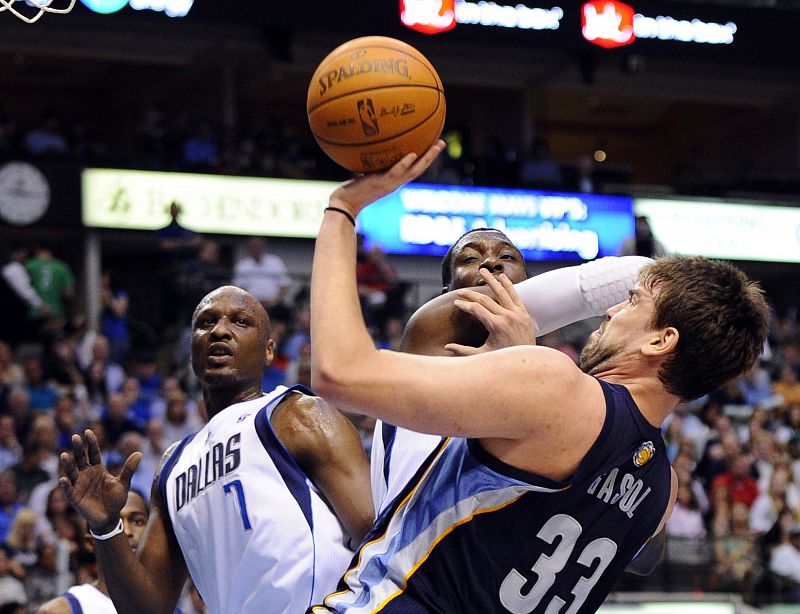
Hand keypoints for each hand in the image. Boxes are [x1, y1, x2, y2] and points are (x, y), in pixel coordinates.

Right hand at [59, 430, 141, 532]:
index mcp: (98, 468)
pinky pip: (68, 490)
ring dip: (68, 464)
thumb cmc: (116, 499)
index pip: (93, 453)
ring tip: (64, 455)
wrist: (109, 518)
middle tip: (75, 437)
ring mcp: (79, 485)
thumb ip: (129, 469)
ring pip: (71, 472)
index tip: (88, 431)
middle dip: (78, 448)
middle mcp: (86, 474)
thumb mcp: (124, 483)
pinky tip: (63, 479)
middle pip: (81, 458)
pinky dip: (65, 484)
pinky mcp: (74, 497)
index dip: (91, 443)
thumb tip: (140, 452)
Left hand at [328, 140, 445, 218]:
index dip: (424, 158)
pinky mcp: (381, 183)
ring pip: (413, 170)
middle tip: (442, 142)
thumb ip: (370, 163)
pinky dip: (404, 164)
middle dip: (432, 156)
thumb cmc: (351, 189)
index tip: (433, 145)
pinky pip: (395, 172)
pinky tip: (412, 154)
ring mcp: (390, 183)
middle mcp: (395, 183)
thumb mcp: (364, 173)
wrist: (344, 204)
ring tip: (436, 145)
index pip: (413, 168)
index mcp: (394, 180)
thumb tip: (368, 144)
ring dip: (427, 158)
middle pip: (419, 168)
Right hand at [445, 269, 538, 355]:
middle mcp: (507, 317)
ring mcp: (517, 314)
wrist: (526, 362)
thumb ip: (463, 351)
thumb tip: (446, 347)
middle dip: (471, 294)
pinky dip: (509, 285)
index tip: (456, 303)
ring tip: (482, 270)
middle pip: (485, 299)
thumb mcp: (482, 355)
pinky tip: (501, 277)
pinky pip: (515, 296)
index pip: (476, 309)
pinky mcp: (524, 313)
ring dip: (491, 280)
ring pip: (502, 292)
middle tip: (460, 291)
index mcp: (496, 326)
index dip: (464, 305)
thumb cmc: (502, 359)